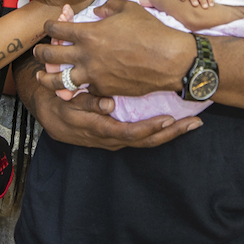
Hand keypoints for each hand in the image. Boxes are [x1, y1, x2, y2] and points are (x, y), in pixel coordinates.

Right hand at [29, 74, 201, 149]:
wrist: (48, 116)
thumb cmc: (60, 103)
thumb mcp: (68, 101)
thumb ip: (87, 102)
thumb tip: (109, 104)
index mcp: (100, 129)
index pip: (131, 133)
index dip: (151, 128)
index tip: (169, 119)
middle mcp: (111, 139)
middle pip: (146, 141)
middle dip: (172, 133)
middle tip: (195, 123)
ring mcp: (116, 140)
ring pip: (147, 141)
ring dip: (171, 133)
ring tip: (193, 123)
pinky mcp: (118, 137)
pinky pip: (142, 138)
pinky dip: (160, 131)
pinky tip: (175, 123)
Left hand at [35, 0, 193, 96]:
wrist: (169, 59)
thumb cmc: (151, 31)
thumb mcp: (129, 9)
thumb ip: (109, 7)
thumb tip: (98, 11)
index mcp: (89, 33)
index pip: (57, 29)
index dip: (50, 26)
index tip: (49, 27)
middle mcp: (86, 55)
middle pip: (50, 55)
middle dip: (40, 53)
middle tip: (38, 53)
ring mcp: (94, 75)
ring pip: (59, 81)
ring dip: (47, 79)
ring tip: (41, 78)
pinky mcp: (104, 89)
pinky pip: (84, 91)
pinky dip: (79, 89)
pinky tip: (75, 87)